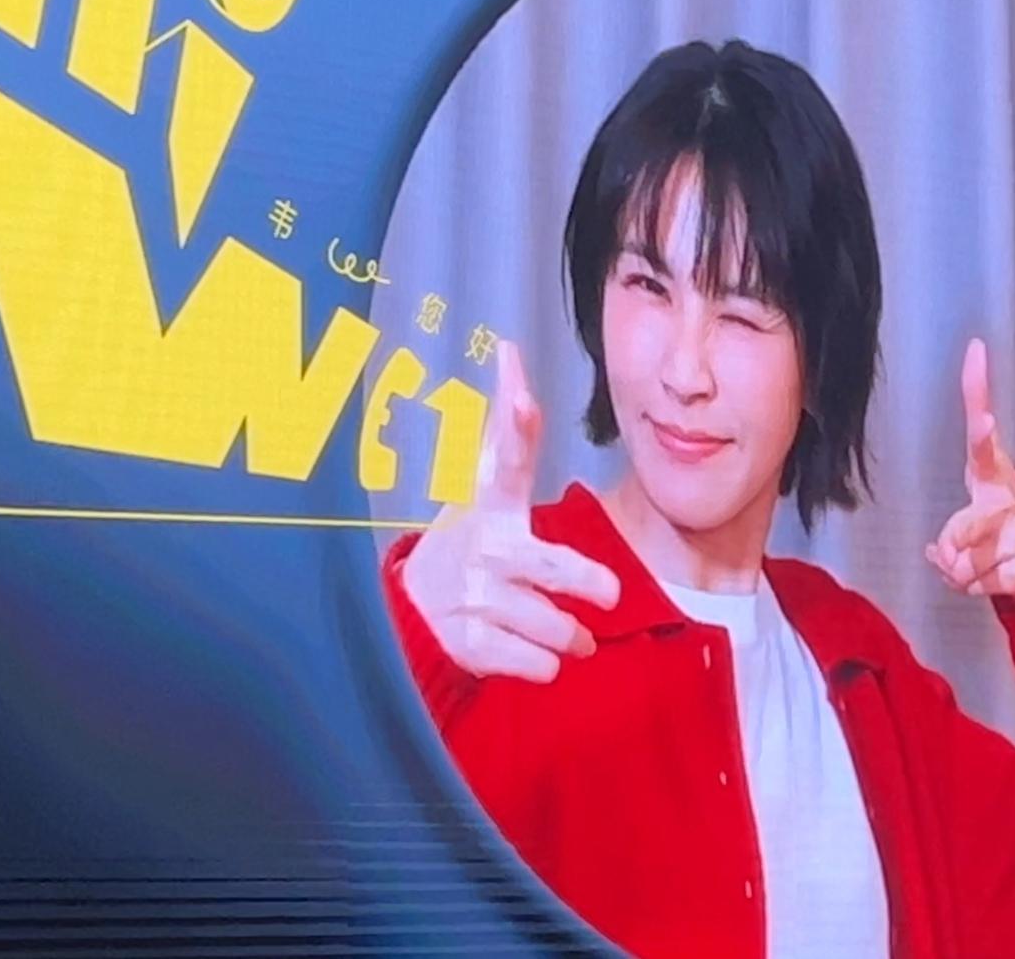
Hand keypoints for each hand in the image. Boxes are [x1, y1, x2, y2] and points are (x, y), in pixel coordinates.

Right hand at [401, 340, 620, 681]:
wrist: (407, 612)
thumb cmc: (470, 540)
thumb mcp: (485, 487)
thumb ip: (511, 430)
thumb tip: (510, 349)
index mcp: (490, 505)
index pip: (504, 458)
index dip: (513, 425)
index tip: (521, 392)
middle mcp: (483, 549)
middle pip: (560, 570)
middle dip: (593, 585)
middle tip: (607, 594)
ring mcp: (474, 599)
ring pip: (559, 627)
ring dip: (571, 636)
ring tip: (565, 632)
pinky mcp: (469, 646)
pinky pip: (539, 664)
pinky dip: (545, 664)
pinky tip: (529, 651)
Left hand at [924, 338, 1014, 598]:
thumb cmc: (996, 493)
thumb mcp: (983, 453)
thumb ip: (974, 410)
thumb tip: (971, 372)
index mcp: (994, 475)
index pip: (985, 450)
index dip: (982, 434)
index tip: (985, 419)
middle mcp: (1009, 506)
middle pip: (968, 526)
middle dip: (952, 539)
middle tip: (944, 547)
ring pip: (961, 565)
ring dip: (950, 565)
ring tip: (960, 553)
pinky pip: (972, 587)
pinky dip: (964, 584)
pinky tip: (973, 571)